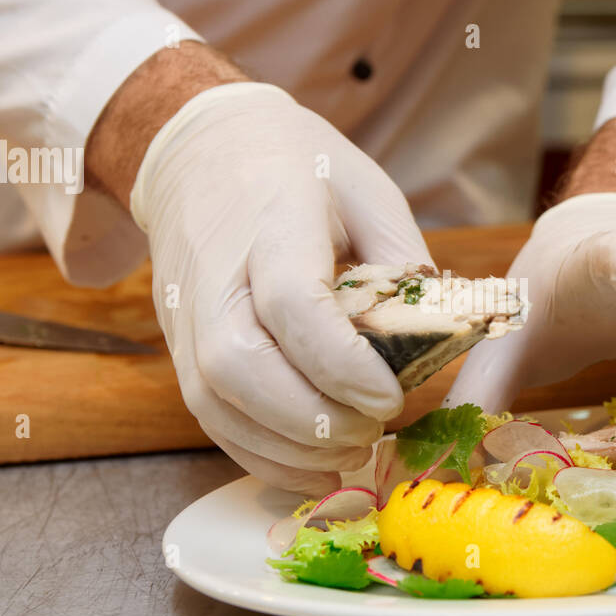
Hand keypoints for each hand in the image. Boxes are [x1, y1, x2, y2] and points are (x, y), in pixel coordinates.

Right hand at [127, 81, 431, 492]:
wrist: (198, 150)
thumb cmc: (297, 168)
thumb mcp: (367, 191)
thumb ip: (403, 260)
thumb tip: (436, 336)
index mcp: (271, 223)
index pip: (292, 305)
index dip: (342, 364)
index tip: (391, 396)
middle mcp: (214, 275)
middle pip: (241, 367)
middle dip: (314, 420)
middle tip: (373, 432)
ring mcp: (186, 315)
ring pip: (217, 403)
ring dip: (287, 449)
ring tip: (349, 456)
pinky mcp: (179, 346)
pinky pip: (208, 416)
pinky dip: (259, 453)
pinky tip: (310, 465)